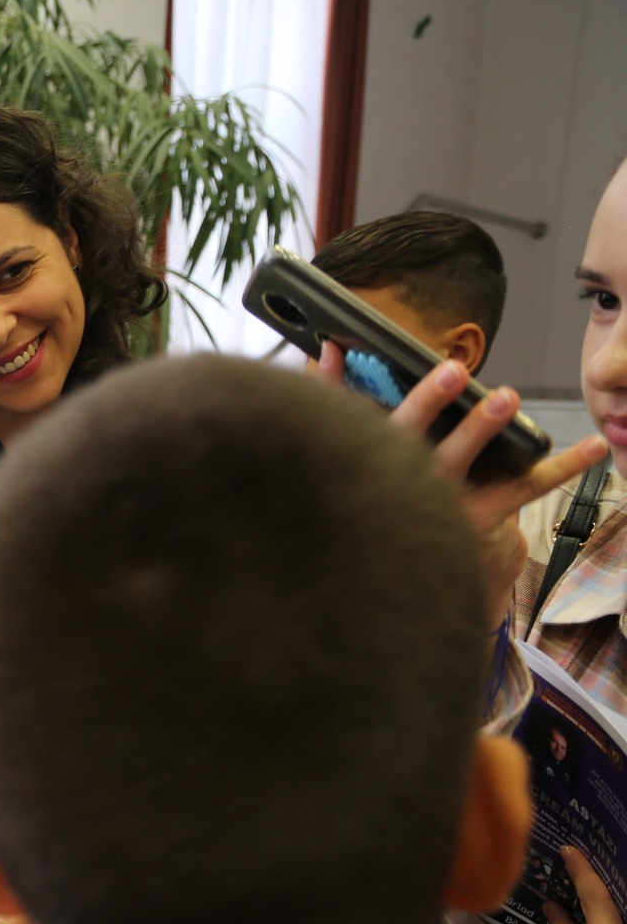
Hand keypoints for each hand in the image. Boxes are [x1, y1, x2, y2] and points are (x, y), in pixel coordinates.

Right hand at [319, 344, 606, 622]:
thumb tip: (330, 348)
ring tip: (504, 398)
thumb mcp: (341, 455)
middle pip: (408, 438)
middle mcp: (396, 483)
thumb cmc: (372, 500)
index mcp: (361, 463)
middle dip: (428, 403)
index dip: (338, 387)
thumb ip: (331, 400)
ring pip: (460, 461)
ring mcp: (438, 502)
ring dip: (481, 428)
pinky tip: (593, 446)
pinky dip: (562, 466)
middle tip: (452, 372)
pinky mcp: (477, 518)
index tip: (341, 351)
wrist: (399, 575)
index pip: (348, 421)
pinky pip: (523, 489)